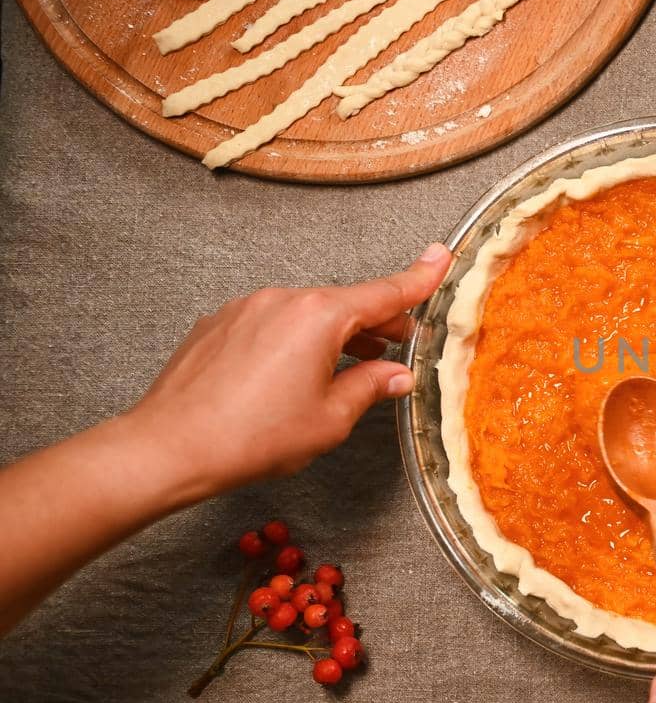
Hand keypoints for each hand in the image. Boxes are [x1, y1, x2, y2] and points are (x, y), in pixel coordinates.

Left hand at [127, 244, 450, 496]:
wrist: (169, 447)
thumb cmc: (252, 437)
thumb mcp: (329, 419)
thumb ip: (369, 387)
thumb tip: (395, 375)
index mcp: (319, 317)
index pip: (384, 292)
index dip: (418, 278)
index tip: (440, 256)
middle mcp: (282, 300)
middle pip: (345, 305)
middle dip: (376, 323)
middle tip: (399, 346)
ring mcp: (246, 308)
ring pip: (306, 315)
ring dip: (332, 336)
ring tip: (347, 369)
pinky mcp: (219, 324)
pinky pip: (271, 324)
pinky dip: (293, 341)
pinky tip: (291, 377)